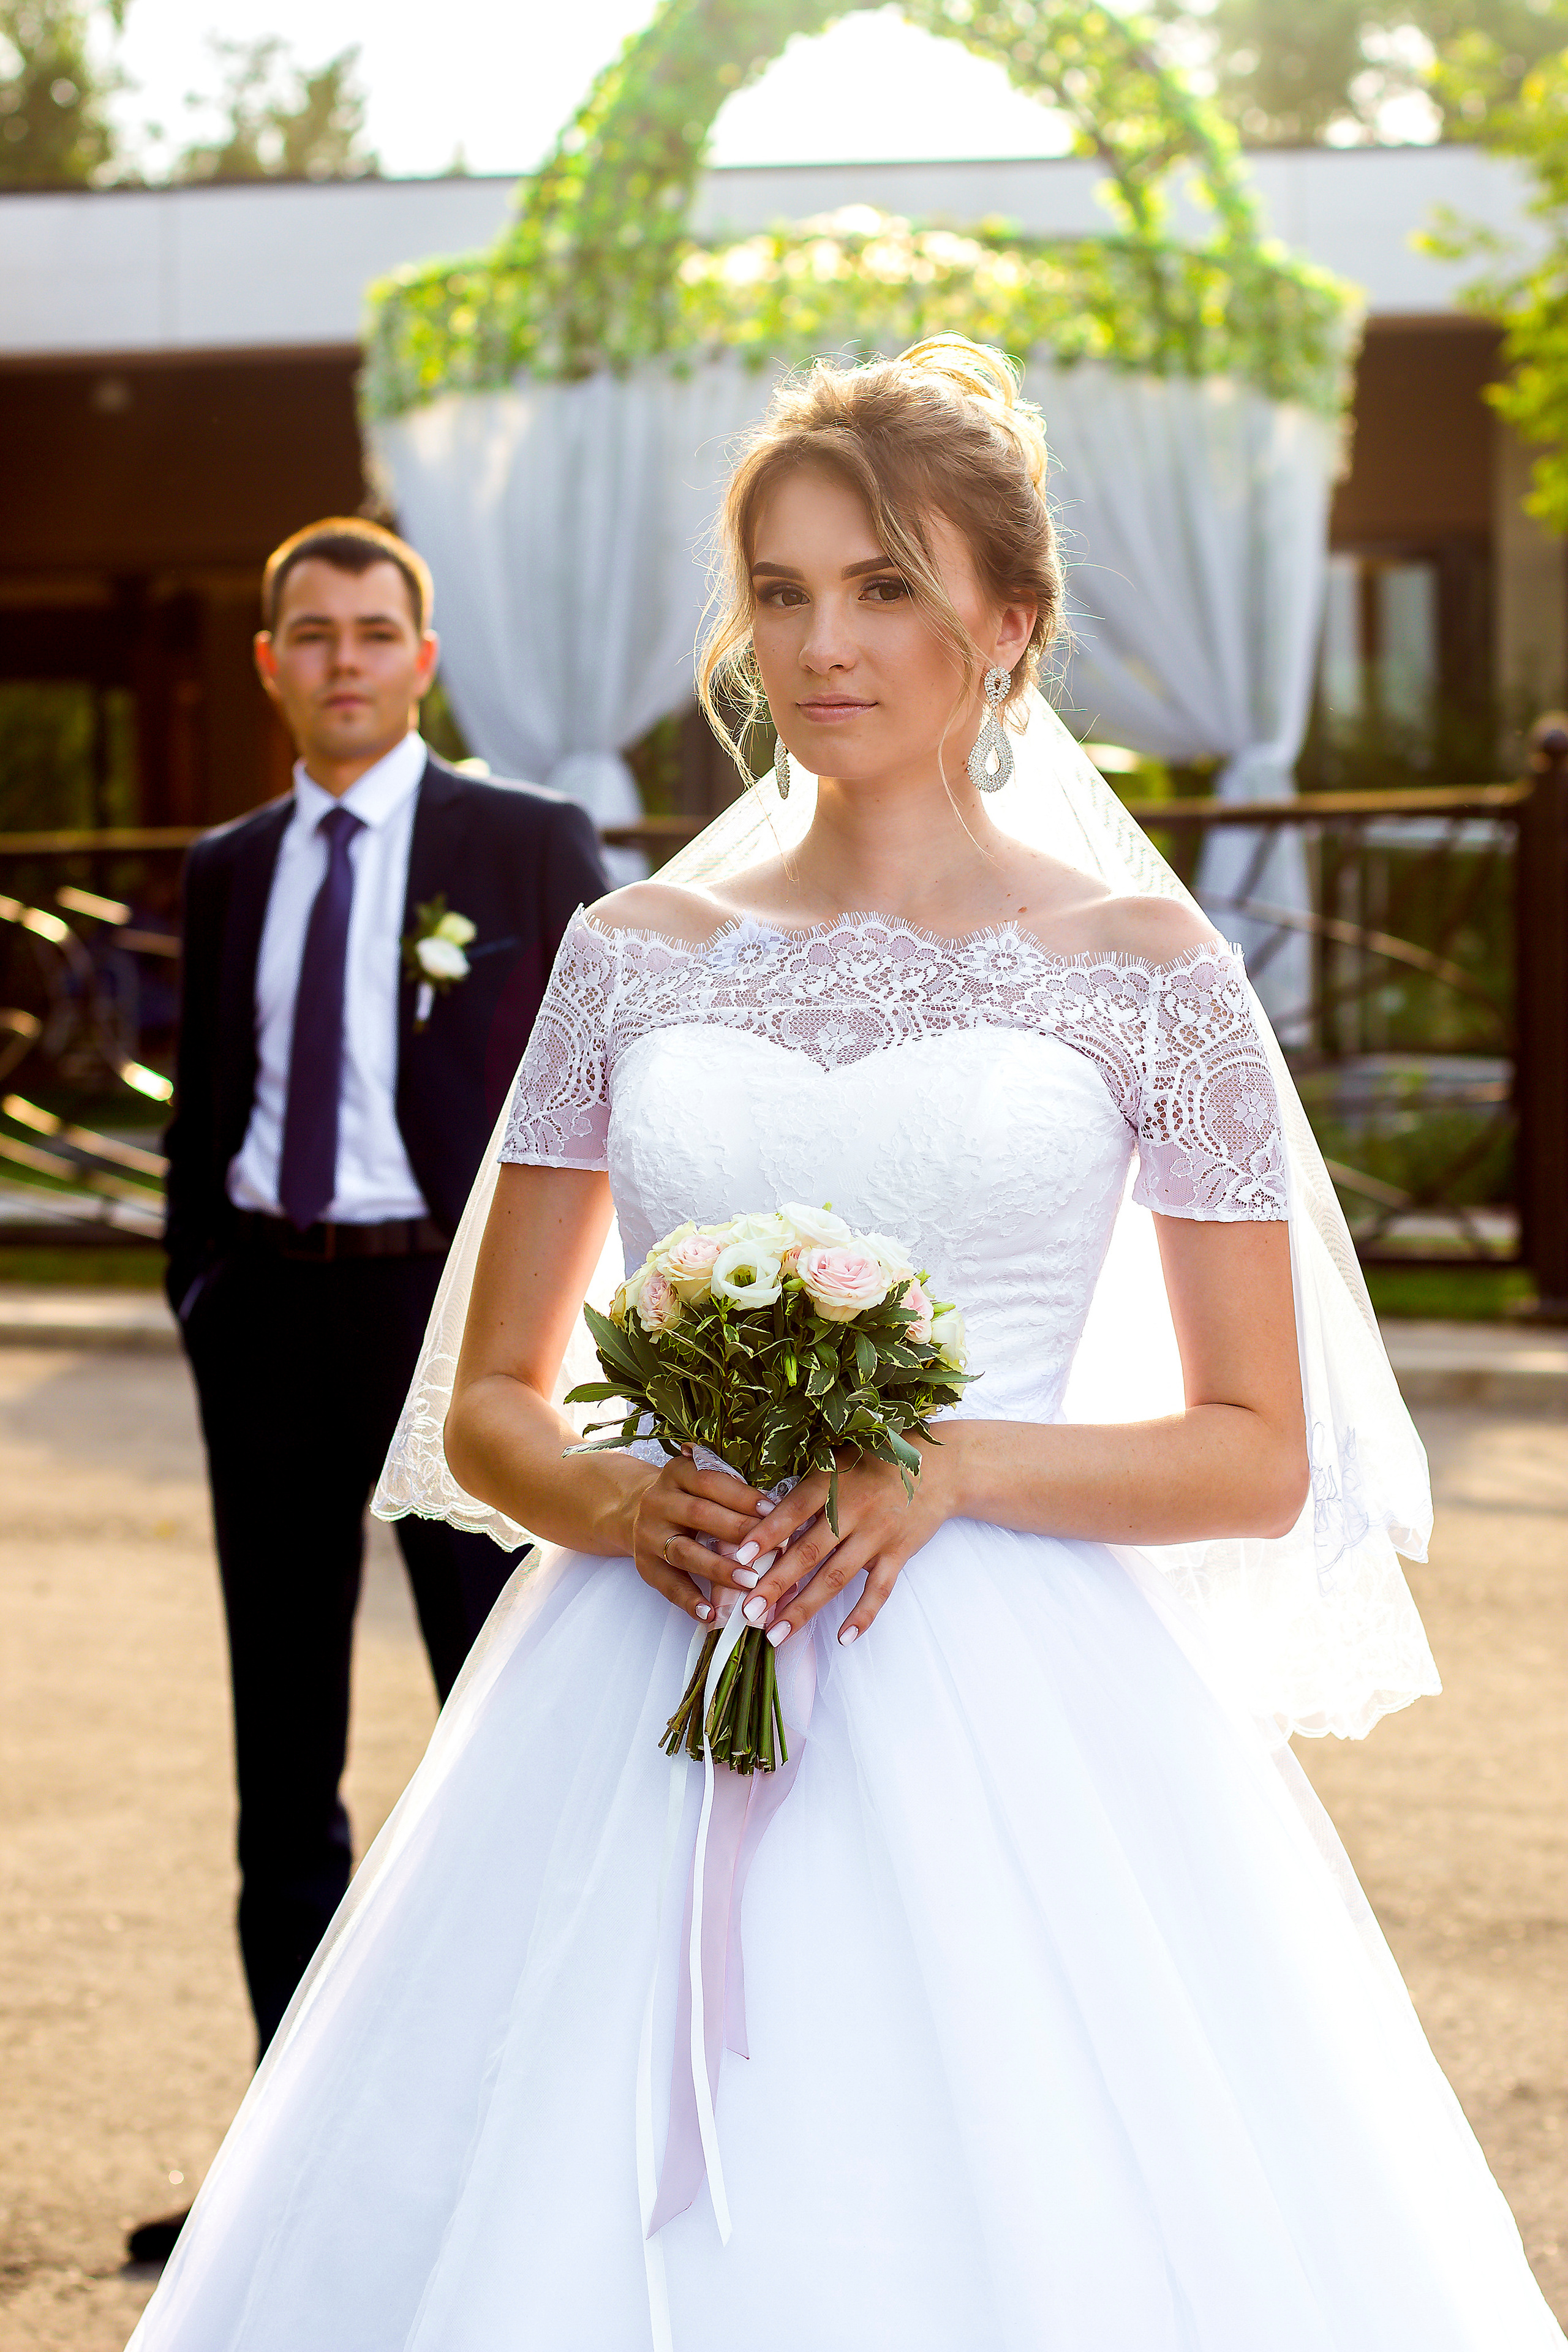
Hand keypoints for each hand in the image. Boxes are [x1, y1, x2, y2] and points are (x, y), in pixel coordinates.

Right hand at [628, 1450, 768, 1624]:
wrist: (633, 1510)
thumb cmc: (687, 1498)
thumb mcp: (701, 1484)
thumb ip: (731, 1492)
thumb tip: (779, 1513)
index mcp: (678, 1474)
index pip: (712, 1482)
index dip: (743, 1497)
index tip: (775, 1512)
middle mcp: (659, 1501)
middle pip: (700, 1515)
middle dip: (739, 1531)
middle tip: (776, 1547)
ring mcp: (649, 1535)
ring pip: (685, 1552)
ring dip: (719, 1569)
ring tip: (751, 1582)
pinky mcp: (645, 1566)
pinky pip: (668, 1586)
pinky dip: (690, 1601)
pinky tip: (711, 1613)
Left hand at [731, 1436, 963, 1648]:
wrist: (940, 1469)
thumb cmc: (876, 1462)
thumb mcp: (837, 1462)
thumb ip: (806, 1492)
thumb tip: (764, 1525)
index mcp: (831, 1482)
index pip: (792, 1511)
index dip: (765, 1535)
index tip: (738, 1559)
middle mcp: (852, 1510)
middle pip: (808, 1552)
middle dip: (775, 1584)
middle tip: (748, 1612)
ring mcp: (876, 1534)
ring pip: (835, 1577)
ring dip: (804, 1608)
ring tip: (778, 1633)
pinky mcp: (898, 1553)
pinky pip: (878, 1590)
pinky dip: (862, 1615)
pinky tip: (843, 1637)